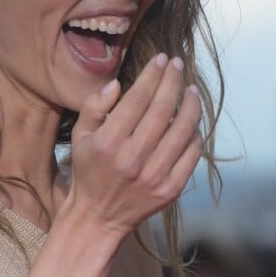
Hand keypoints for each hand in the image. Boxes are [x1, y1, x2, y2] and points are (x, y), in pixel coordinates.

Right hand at [62, 53, 202, 239]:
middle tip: (177, 63)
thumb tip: (117, 84)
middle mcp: (133, 158)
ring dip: (190, 104)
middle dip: (172, 81)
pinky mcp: (170, 189)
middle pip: (162, 110)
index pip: (138, 99)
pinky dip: (195, 133)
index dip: (152, 75)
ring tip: (191, 88)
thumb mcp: (80, 135)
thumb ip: (94, 106)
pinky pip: (191, 155)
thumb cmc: (88, 169)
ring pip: (182, 130)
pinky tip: (193, 119)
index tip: (161, 59)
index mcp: (109, 142)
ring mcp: (154, 175)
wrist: (98, 217)